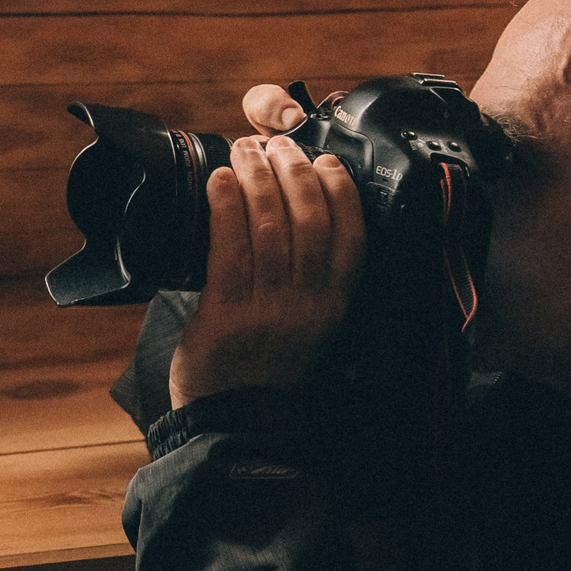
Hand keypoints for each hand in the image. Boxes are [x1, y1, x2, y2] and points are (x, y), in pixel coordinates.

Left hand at [166, 121, 365, 409]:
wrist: (231, 426)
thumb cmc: (263, 373)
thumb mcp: (306, 329)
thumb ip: (308, 284)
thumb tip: (293, 220)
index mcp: (332, 306)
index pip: (351, 235)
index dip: (340, 190)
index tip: (325, 161)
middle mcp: (307, 304)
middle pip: (309, 219)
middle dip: (293, 171)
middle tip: (275, 145)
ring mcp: (268, 308)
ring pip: (269, 225)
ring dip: (255, 178)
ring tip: (244, 151)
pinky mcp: (228, 314)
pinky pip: (229, 247)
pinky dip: (225, 206)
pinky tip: (218, 181)